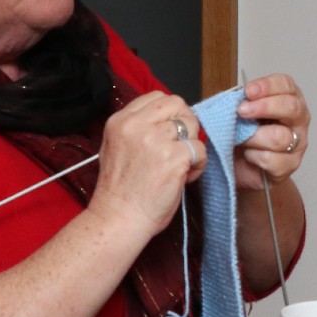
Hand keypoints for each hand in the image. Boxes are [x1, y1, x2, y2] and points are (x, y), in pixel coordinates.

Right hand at [88, 91, 205, 235]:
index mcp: (120, 121)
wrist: (119, 218)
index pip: (156, 97)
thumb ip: (137, 128)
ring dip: (191, 146)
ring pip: (192, 127)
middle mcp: (136, 126)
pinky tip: (185, 177)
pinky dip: (198, 164)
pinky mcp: (174, 158)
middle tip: (181, 145)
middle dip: (185, 123)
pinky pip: (200, 149)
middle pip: (177, 104)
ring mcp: (156, 140)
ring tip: (180, 166)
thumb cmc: (119, 190)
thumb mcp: (115, 147)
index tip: (171, 130)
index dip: (170, 113)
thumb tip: (167, 120)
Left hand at [235, 73, 308, 189]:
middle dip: (264, 107)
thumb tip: (235, 97)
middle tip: (242, 110)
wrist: (240, 165)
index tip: (248, 91)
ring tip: (241, 138)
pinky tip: (248, 154)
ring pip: (280, 137)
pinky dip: (254, 156)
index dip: (267, 86)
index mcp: (288, 98)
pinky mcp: (290, 165)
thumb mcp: (240, 111)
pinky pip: (272, 159)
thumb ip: (242, 101)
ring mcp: (297, 143)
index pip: (286, 85)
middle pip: (291, 108)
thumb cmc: (243, 133)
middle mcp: (297, 119)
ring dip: (254, 137)